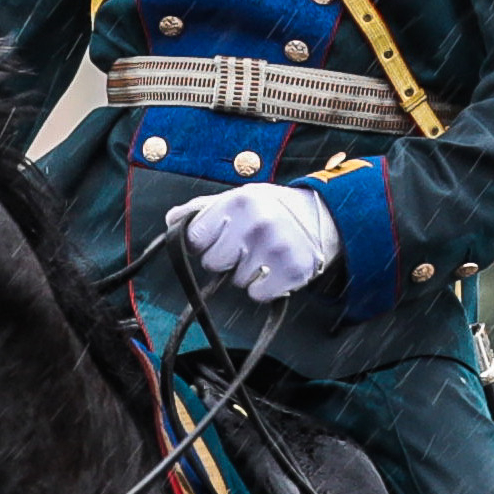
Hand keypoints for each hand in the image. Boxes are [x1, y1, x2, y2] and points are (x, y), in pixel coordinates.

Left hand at [170, 185, 342, 303]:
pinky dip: (265, 288)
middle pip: (214, 263)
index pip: (196, 238)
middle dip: (226, 259)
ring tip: (265, 254)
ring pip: (237, 281)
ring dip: (247, 273)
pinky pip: (258, 294)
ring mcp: (276, 247)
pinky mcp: (293, 271)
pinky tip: (275, 269)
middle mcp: (257, 223)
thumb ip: (202, 209)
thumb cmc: (270, 209)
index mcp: (238, 201)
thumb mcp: (238, 198)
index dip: (204, 242)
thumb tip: (172, 220)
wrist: (321, 215)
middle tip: (246, 246)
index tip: (220, 237)